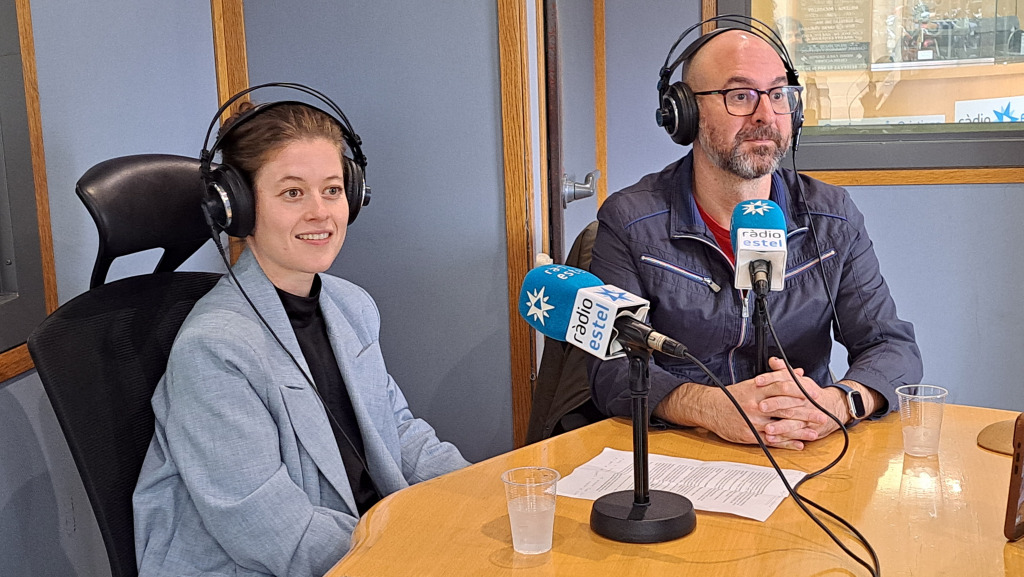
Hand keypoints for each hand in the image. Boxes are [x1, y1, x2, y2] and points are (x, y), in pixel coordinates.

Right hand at [654, 359, 828, 449]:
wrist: (710, 408)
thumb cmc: (732, 396)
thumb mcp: (753, 383)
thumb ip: (776, 377)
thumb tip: (796, 372)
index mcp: (757, 389)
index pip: (783, 387)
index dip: (801, 391)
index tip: (815, 395)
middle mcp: (756, 404)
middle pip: (785, 408)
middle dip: (806, 413)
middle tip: (822, 415)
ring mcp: (753, 420)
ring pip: (780, 426)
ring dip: (799, 430)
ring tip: (814, 432)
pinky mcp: (749, 434)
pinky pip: (771, 440)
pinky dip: (786, 443)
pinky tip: (798, 444)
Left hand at [756, 358, 853, 443]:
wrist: (833, 407)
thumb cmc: (810, 393)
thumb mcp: (798, 380)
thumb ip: (784, 371)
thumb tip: (773, 361)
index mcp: (800, 386)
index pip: (785, 380)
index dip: (771, 379)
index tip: (757, 381)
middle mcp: (804, 400)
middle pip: (789, 401)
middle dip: (775, 404)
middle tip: (761, 406)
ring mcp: (807, 416)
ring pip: (793, 421)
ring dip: (780, 426)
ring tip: (767, 429)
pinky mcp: (808, 429)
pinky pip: (795, 435)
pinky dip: (783, 438)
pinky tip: (771, 439)